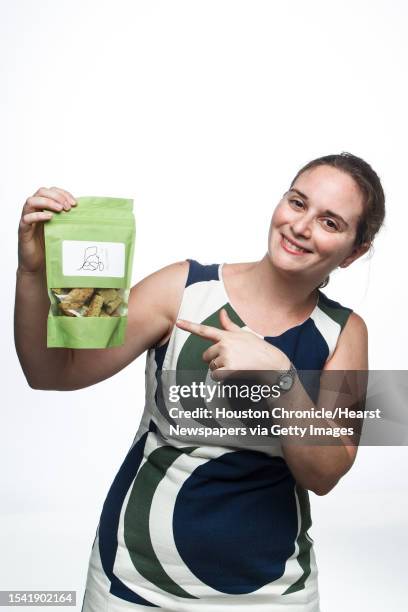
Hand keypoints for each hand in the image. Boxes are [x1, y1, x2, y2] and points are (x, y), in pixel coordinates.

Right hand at [18, 186, 76, 273]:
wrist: (38, 265)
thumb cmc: (50, 246)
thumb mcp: (62, 230)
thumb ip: (68, 220)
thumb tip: (87, 214)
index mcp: (44, 208)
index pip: (51, 191)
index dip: (63, 193)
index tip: (74, 203)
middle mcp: (34, 211)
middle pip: (41, 192)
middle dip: (57, 196)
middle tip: (68, 207)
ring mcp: (27, 219)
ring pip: (31, 201)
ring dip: (48, 202)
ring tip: (60, 209)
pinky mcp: (23, 230)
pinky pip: (26, 218)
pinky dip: (38, 215)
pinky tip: (49, 218)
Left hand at [175, 308, 289, 380]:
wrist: (272, 363)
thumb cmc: (258, 349)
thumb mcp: (244, 334)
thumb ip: (229, 326)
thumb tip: (221, 312)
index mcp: (226, 335)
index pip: (205, 330)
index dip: (189, 326)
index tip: (178, 322)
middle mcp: (224, 344)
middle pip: (206, 356)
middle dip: (215, 360)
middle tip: (231, 360)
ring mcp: (226, 356)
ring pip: (212, 368)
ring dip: (221, 370)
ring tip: (236, 366)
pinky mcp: (229, 368)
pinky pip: (216, 376)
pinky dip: (222, 378)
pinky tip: (234, 374)